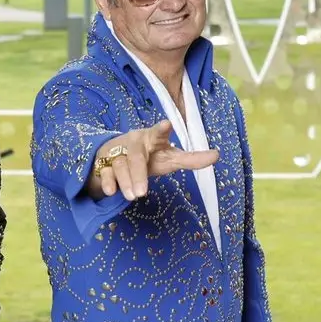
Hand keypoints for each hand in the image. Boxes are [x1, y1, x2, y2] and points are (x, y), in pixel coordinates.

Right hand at [88, 119, 219, 200]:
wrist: (117, 159)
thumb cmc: (149, 157)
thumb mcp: (169, 159)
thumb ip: (191, 159)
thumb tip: (217, 154)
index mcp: (152, 139)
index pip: (158, 134)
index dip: (161, 129)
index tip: (167, 124)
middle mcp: (134, 144)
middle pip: (136, 156)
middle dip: (138, 173)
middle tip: (142, 193)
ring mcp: (117, 154)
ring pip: (120, 166)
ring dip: (126, 182)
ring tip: (134, 197)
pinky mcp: (103, 165)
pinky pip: (104, 173)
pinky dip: (106, 182)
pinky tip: (111, 191)